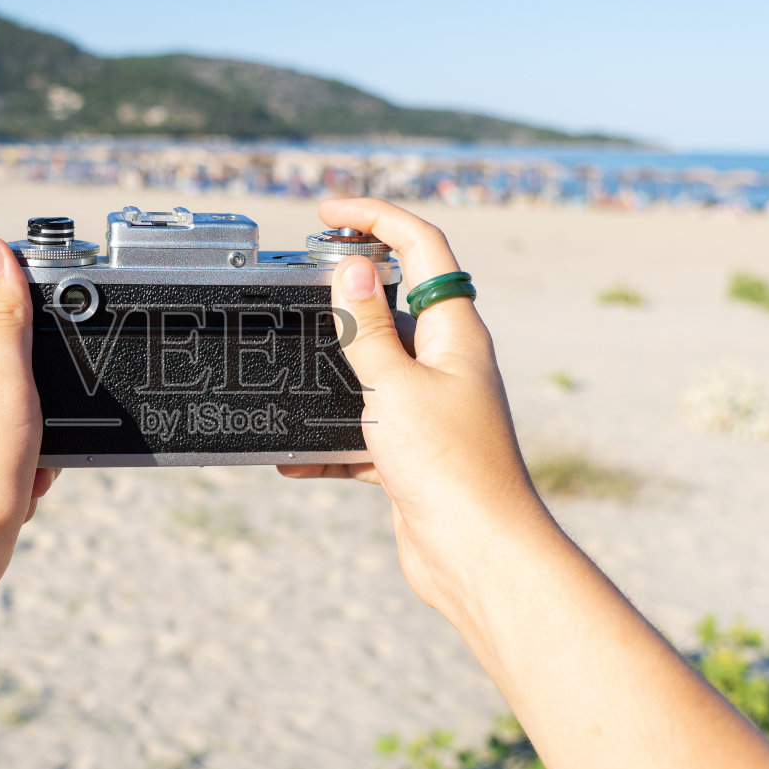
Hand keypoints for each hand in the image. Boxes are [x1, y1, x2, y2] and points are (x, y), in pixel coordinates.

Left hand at [0, 237, 58, 615]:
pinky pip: (5, 456)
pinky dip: (25, 468)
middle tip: (55, 410)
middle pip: (5, 360)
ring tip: (37, 460)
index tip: (65, 307)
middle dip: (45, 382)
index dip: (28, 296)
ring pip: (10, 413)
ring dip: (39, 431)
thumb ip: (2, 318)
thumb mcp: (2, 382)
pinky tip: (26, 488)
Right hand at [278, 199, 557, 624]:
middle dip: (346, 289)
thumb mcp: (394, 386)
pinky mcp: (414, 452)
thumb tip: (350, 268)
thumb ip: (367, 329)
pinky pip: (362, 429)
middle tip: (299, 280)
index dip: (376, 217)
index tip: (327, 212)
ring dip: (334, 366)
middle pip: (397, 301)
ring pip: (375, 366)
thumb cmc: (450, 468)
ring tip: (290, 362)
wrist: (478, 556)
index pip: (420, 247)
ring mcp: (432, 407)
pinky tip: (293, 456)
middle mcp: (449, 361)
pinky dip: (328, 438)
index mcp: (456, 331)